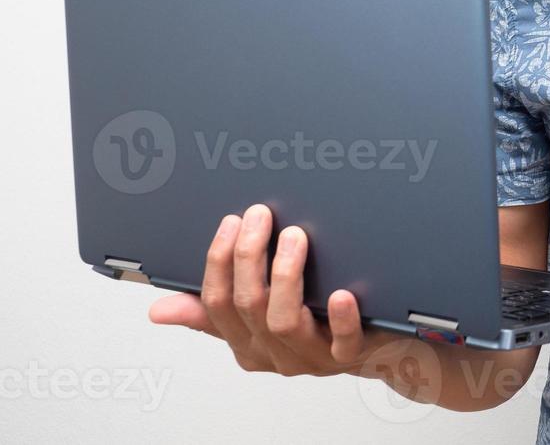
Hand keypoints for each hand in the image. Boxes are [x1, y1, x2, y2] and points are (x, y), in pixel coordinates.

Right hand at [149, 203, 395, 375]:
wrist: (368, 349)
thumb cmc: (309, 326)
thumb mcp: (255, 319)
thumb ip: (211, 312)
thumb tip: (158, 309)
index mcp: (244, 341)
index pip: (216, 304)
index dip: (220, 262)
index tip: (232, 221)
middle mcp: (272, 352)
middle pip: (248, 306)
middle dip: (249, 257)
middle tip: (260, 215)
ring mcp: (310, 357)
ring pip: (285, 322)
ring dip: (286, 276)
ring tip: (295, 237)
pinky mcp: (348, 356)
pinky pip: (342, 343)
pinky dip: (341, 318)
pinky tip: (341, 294)